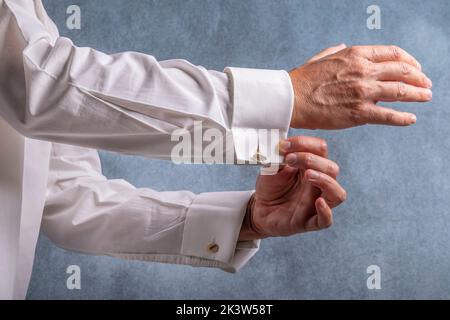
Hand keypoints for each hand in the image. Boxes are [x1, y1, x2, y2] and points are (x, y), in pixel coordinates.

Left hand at [239, 136, 345, 239]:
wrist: (259, 210)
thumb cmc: (270, 188)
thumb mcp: (272, 167)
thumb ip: (279, 156)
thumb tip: (282, 144)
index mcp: (311, 167)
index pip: (321, 149)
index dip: (304, 143)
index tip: (284, 145)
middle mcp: (318, 185)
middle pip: (332, 169)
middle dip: (312, 160)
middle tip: (289, 158)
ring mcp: (315, 204)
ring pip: (337, 194)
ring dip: (325, 181)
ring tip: (308, 175)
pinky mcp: (308, 222)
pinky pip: (326, 220)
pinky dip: (326, 211)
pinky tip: (318, 202)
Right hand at [289, 44, 431, 128]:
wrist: (291, 99)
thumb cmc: (303, 80)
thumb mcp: (322, 57)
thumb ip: (337, 51)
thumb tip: (344, 46)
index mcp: (356, 55)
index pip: (393, 54)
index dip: (410, 61)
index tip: (415, 68)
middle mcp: (364, 71)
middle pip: (402, 71)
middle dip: (419, 78)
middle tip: (426, 84)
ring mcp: (363, 92)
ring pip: (400, 92)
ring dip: (418, 94)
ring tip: (426, 97)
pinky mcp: (359, 113)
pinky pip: (389, 116)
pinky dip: (403, 118)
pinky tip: (411, 119)